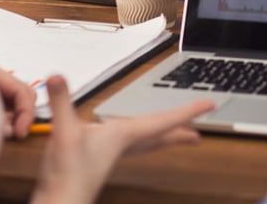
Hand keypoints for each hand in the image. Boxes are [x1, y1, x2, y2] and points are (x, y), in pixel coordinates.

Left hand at [0, 59, 35, 139]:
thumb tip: (12, 131)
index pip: (21, 90)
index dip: (26, 113)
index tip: (21, 133)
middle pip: (24, 92)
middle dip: (23, 114)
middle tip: (16, 133)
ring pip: (19, 98)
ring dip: (16, 116)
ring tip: (4, 131)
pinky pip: (10, 102)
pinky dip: (9, 115)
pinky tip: (0, 126)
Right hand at [30, 76, 214, 203]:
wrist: (59, 203)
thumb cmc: (67, 174)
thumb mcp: (64, 132)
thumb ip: (60, 102)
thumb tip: (56, 77)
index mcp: (124, 135)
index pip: (163, 120)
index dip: (187, 112)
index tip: (210, 105)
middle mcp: (124, 144)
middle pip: (161, 135)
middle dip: (180, 130)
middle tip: (200, 131)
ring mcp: (113, 154)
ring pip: (148, 142)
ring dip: (165, 135)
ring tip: (179, 133)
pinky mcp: (101, 159)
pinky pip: (132, 145)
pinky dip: (141, 140)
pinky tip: (132, 138)